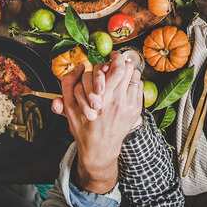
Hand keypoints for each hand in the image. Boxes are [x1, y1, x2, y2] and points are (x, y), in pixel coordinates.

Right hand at [51, 52, 142, 193]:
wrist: (99, 149)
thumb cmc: (83, 127)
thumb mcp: (69, 107)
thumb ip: (68, 84)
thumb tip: (80, 67)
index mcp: (102, 98)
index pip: (118, 68)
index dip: (115, 58)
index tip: (111, 57)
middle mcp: (118, 101)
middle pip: (129, 68)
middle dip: (121, 63)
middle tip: (115, 64)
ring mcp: (129, 106)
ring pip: (135, 76)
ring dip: (127, 73)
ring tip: (119, 76)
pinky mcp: (136, 110)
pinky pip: (138, 87)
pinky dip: (132, 83)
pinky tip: (124, 87)